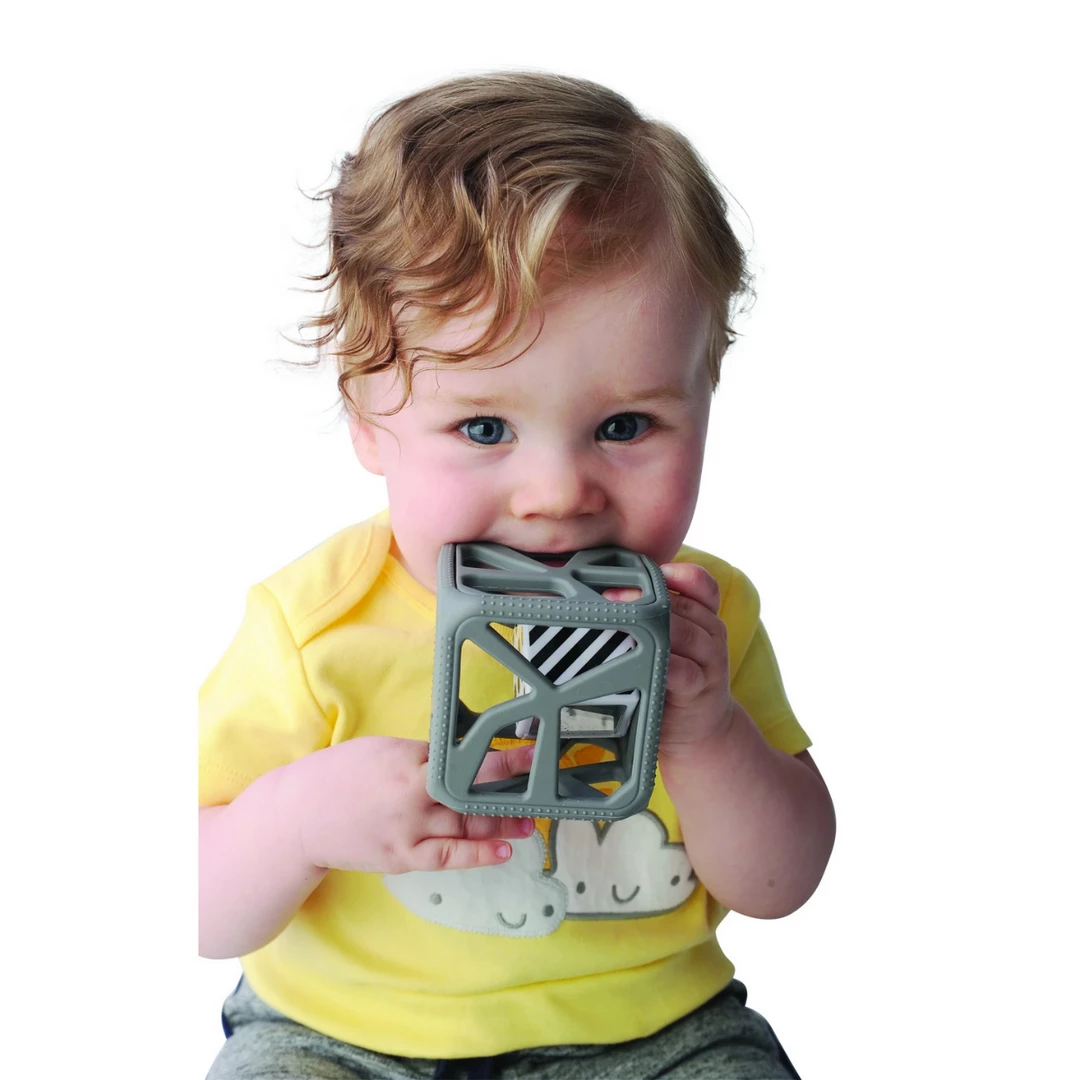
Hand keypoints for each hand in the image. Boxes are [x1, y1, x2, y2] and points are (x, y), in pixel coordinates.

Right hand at [283, 736, 534, 874]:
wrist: (299, 816)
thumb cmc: (342, 774)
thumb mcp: (384, 750)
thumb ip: (425, 757)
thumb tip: (463, 758)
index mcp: (407, 763)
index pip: (465, 760)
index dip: (502, 761)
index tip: (532, 756)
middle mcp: (411, 797)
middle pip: (471, 795)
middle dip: (508, 793)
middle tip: (540, 789)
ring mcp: (407, 831)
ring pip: (464, 826)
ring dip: (501, 824)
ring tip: (530, 821)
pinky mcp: (402, 858)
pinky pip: (447, 858)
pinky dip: (477, 855)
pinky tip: (502, 851)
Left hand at [606, 562, 733, 754]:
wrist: (700, 729)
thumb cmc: (674, 679)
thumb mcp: (667, 644)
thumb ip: (646, 620)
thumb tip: (595, 598)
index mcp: (701, 615)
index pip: (699, 583)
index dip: (674, 574)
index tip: (643, 571)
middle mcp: (709, 632)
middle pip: (684, 604)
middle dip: (646, 598)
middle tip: (608, 596)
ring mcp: (710, 659)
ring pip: (686, 633)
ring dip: (652, 627)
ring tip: (619, 622)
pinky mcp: (702, 687)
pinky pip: (684, 670)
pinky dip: (663, 664)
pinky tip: (640, 661)